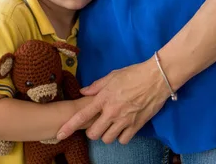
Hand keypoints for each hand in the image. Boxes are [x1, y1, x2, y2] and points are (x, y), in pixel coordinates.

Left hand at [56, 59, 171, 144]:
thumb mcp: (111, 76)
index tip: (60, 134)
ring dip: (106, 135)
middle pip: (93, 134)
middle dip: (92, 132)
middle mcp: (111, 112)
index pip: (81, 116)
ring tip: (110, 126)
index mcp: (103, 98)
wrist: (155, 78)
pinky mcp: (137, 125)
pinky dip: (121, 137)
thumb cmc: (132, 74)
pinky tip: (122, 129)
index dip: (69, 127)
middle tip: (96, 125)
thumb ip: (96, 86)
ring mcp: (124, 120)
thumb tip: (83, 92)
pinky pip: (123, 140)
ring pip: (107, 139)